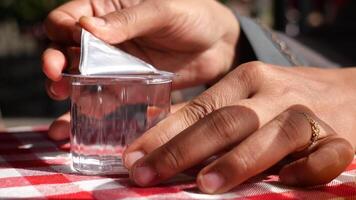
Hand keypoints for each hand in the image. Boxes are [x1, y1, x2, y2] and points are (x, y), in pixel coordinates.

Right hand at [42, 0, 238, 139]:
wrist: (218, 45)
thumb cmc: (193, 16)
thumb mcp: (163, 11)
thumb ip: (129, 19)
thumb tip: (86, 28)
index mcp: (107, 9)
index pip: (69, 18)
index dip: (60, 31)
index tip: (67, 45)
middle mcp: (106, 38)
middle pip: (67, 50)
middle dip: (56, 63)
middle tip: (56, 78)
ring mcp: (116, 64)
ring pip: (81, 76)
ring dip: (67, 89)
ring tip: (62, 97)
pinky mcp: (128, 85)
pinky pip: (105, 97)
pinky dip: (92, 108)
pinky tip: (82, 119)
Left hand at [123, 61, 354, 192]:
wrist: (347, 93)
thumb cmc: (282, 98)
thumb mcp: (245, 96)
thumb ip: (208, 114)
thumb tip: (159, 137)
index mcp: (246, 79)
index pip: (198, 108)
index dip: (163, 135)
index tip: (134, 158)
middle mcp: (273, 92)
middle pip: (225, 120)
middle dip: (183, 151)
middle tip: (149, 176)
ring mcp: (307, 113)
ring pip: (271, 134)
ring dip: (237, 161)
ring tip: (204, 185)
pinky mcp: (338, 136)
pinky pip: (327, 154)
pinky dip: (309, 169)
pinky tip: (287, 182)